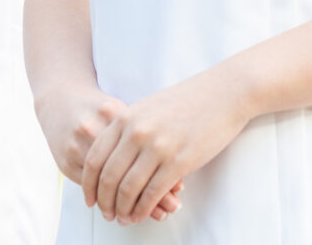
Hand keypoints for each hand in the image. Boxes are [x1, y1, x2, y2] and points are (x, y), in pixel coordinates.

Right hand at [37, 85, 182, 221]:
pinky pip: (90, 187)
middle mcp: (95, 129)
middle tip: (164, 212)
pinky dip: (105, 199)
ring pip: (107, 184)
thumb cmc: (99, 108)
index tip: (175, 196)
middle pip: (126, 172)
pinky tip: (118, 206)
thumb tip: (176, 179)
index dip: (160, 177)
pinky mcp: (65, 159)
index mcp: (115, 115)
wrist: (59, 99)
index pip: (143, 153)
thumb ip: (145, 140)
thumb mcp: (124, 115)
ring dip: (124, 204)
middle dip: (147, 198)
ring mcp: (77, 145)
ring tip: (143, 214)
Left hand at [82, 67, 252, 224]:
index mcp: (124, 118)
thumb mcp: (147, 109)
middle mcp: (136, 132)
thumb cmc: (186, 102)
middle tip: (106, 214)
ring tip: (124, 219)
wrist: (222, 93)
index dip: (88, 183)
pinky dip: (144, 209)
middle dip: (104, 201)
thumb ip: (128, 129)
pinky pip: (153, 193)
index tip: (89, 198)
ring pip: (128, 189)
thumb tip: (114, 160)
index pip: (95, 158)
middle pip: (108, 177)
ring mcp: (157, 147)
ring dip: (123, 209)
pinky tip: (142, 215)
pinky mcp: (179, 161)